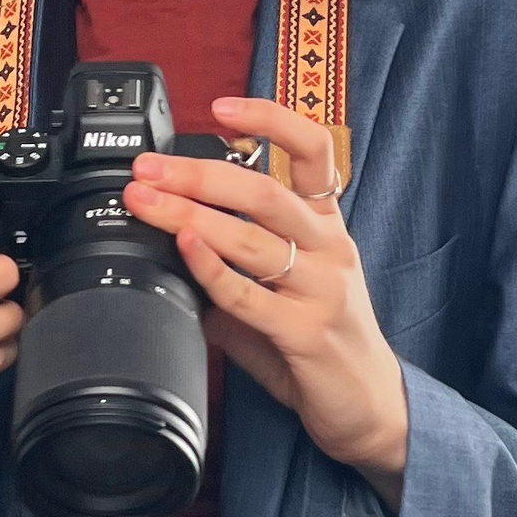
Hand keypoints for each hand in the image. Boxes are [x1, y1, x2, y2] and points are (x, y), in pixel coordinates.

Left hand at [122, 96, 408, 511]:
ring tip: (145, 202)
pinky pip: (251, 295)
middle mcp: (329, 249)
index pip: (313, 152)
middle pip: (265, 191)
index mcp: (327, 226)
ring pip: (252, 237)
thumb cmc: (324, 344)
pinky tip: (185, 247)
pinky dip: (213, 268)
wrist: (371, 409)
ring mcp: (322, 289)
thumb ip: (239, 265)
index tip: (221, 107)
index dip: (270, 120)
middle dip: (198, 173)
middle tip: (148, 167)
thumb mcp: (287, 291)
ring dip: (190, 214)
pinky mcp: (307, 333)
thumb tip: (174, 247)